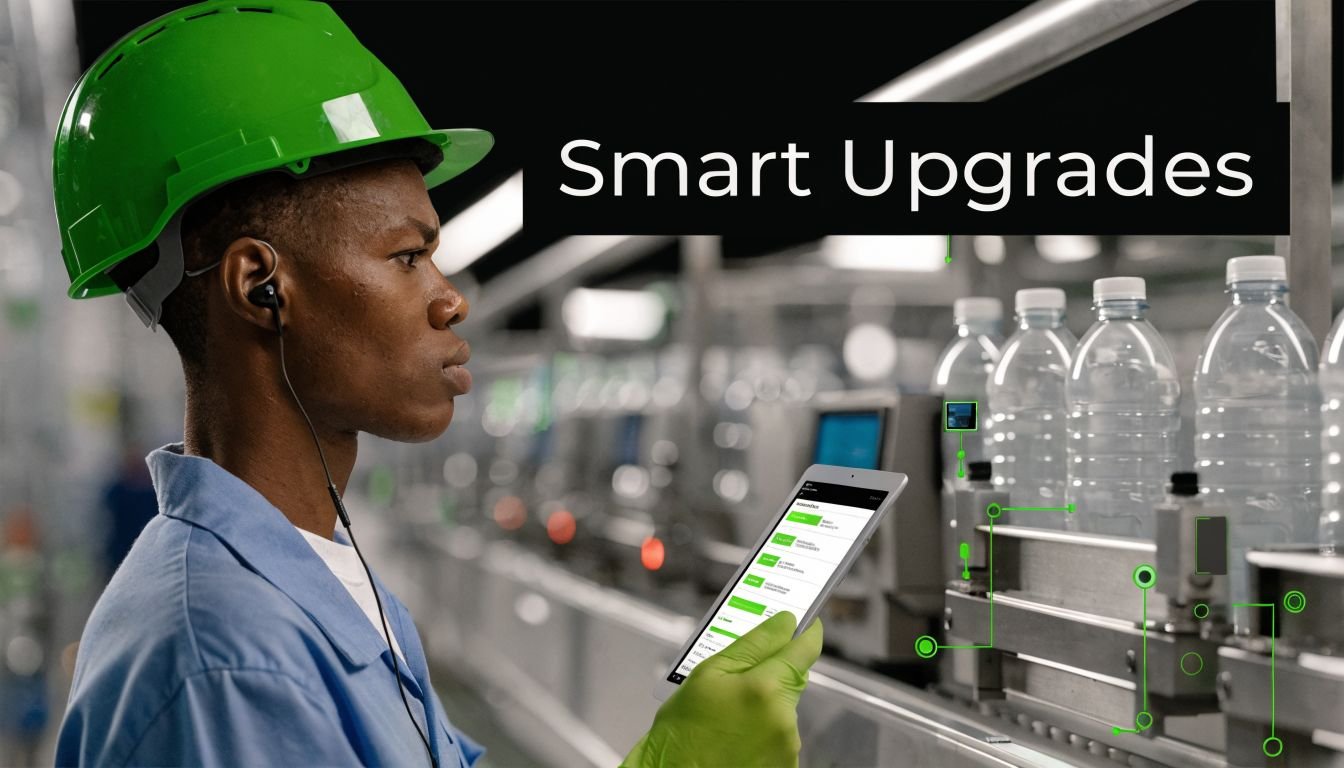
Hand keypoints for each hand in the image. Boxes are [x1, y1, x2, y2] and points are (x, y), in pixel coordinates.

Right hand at [622, 611, 823, 767]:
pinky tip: (737, 738)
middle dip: (770, 676)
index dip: (807, 632)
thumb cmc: (683, 733)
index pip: (804, 648)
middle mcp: (783, 718)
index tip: (806, 623)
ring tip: (728, 720)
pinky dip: (764, 732)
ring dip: (764, 706)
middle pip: (791, 680)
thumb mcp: (706, 676)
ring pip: (784, 708)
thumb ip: (750, 646)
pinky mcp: (786, 764)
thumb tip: (783, 623)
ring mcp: (787, 745)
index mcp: (764, 689)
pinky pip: (780, 735)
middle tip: (735, 685)